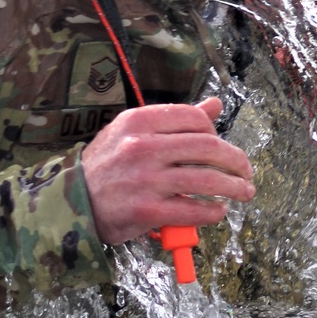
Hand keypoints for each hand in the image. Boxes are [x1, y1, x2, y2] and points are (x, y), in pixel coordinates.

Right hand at [81, 97, 255, 245]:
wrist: (70, 202)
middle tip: (246, 171)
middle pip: (208, 148)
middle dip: (237, 161)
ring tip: (244, 192)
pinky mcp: (147, 210)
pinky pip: (193, 210)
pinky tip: (218, 211)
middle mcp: (142, 146)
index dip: (216, 133)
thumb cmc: (105, 166)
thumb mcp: (131, 132)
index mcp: (139, 121)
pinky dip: (212, 212)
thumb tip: (214, 105)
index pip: (195, 119)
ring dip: (234, 188)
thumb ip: (174, 120)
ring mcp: (145, 179)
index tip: (222, 147)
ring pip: (207, 180)